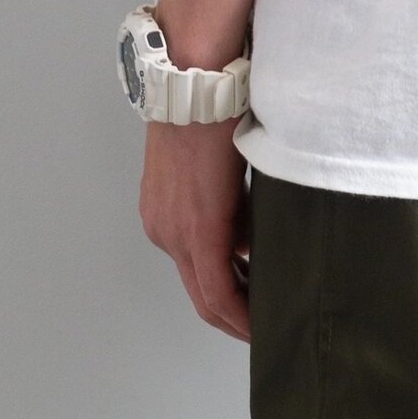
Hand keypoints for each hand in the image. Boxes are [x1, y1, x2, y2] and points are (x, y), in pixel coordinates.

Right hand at [139, 121, 249, 341]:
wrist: (190, 85)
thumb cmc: (226, 127)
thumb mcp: (250, 188)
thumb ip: (250, 231)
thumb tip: (251, 255)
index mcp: (198, 233)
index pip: (220, 299)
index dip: (243, 323)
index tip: (264, 333)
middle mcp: (170, 234)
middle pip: (202, 297)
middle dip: (232, 317)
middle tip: (260, 327)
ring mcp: (158, 221)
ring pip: (191, 274)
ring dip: (221, 288)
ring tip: (252, 293)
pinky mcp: (154, 207)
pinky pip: (181, 248)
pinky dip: (206, 261)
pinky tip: (231, 257)